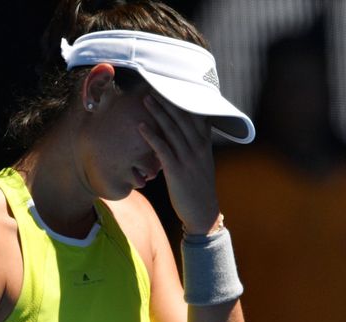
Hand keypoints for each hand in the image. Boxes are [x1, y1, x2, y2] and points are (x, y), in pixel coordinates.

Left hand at [139, 91, 220, 234]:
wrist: (203, 213)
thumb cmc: (198, 188)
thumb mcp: (201, 162)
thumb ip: (195, 145)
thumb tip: (186, 131)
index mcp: (205, 144)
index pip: (195, 115)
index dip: (184, 99)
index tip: (172, 85)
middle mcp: (198, 147)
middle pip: (182, 118)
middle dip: (168, 100)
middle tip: (155, 86)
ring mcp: (188, 158)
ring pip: (172, 130)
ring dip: (158, 113)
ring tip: (146, 99)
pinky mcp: (176, 170)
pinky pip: (162, 149)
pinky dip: (151, 135)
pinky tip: (141, 126)